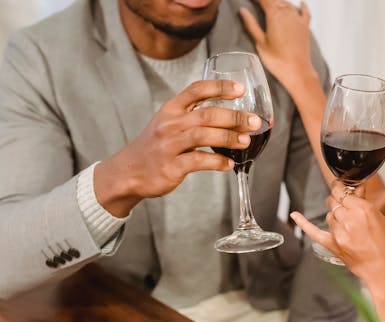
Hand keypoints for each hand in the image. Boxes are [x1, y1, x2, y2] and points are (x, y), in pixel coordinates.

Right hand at [95, 80, 261, 216]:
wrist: (130, 171)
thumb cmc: (156, 145)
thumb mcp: (168, 122)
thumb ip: (193, 114)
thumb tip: (232, 113)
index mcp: (171, 109)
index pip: (197, 90)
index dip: (220, 87)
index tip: (240, 90)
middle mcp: (170, 124)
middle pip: (206, 114)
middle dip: (234, 116)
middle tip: (254, 121)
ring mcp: (169, 145)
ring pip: (204, 136)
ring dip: (229, 137)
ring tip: (246, 140)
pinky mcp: (171, 166)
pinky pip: (199, 161)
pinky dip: (217, 162)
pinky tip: (230, 164)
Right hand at [240, 0, 315, 89]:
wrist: (297, 71)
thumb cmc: (278, 60)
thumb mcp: (260, 42)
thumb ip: (251, 24)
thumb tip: (243, 11)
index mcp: (274, 15)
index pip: (264, 0)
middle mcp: (287, 13)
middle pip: (276, 0)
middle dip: (267, 0)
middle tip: (259, 3)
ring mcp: (298, 19)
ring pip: (288, 4)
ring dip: (279, 1)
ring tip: (272, 3)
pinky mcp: (305, 27)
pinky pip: (305, 12)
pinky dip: (302, 6)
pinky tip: (301, 3)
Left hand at [290, 187, 384, 280]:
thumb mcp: (380, 220)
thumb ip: (364, 205)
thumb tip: (356, 192)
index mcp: (363, 210)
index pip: (345, 192)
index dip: (343, 190)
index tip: (342, 187)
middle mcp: (349, 219)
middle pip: (335, 203)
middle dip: (340, 204)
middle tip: (348, 209)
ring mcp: (339, 233)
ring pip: (329, 215)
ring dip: (336, 216)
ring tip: (349, 226)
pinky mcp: (333, 246)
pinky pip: (314, 231)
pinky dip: (303, 223)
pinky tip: (295, 215)